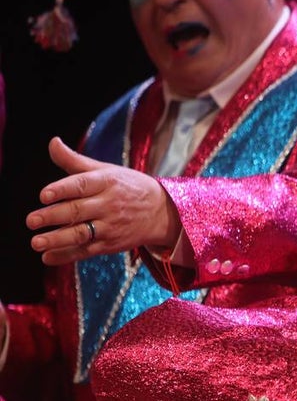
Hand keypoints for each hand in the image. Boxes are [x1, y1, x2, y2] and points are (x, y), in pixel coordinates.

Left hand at [26, 138, 180, 264]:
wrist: (161, 211)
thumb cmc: (127, 186)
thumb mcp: (106, 170)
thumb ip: (74, 160)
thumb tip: (52, 142)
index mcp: (106, 182)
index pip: (82, 185)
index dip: (62, 189)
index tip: (44, 195)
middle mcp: (109, 204)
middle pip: (78, 211)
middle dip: (53, 216)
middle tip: (31, 220)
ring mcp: (110, 226)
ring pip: (81, 234)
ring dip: (58, 239)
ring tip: (36, 242)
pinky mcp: (110, 244)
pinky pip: (86, 251)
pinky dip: (66, 255)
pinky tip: (48, 257)